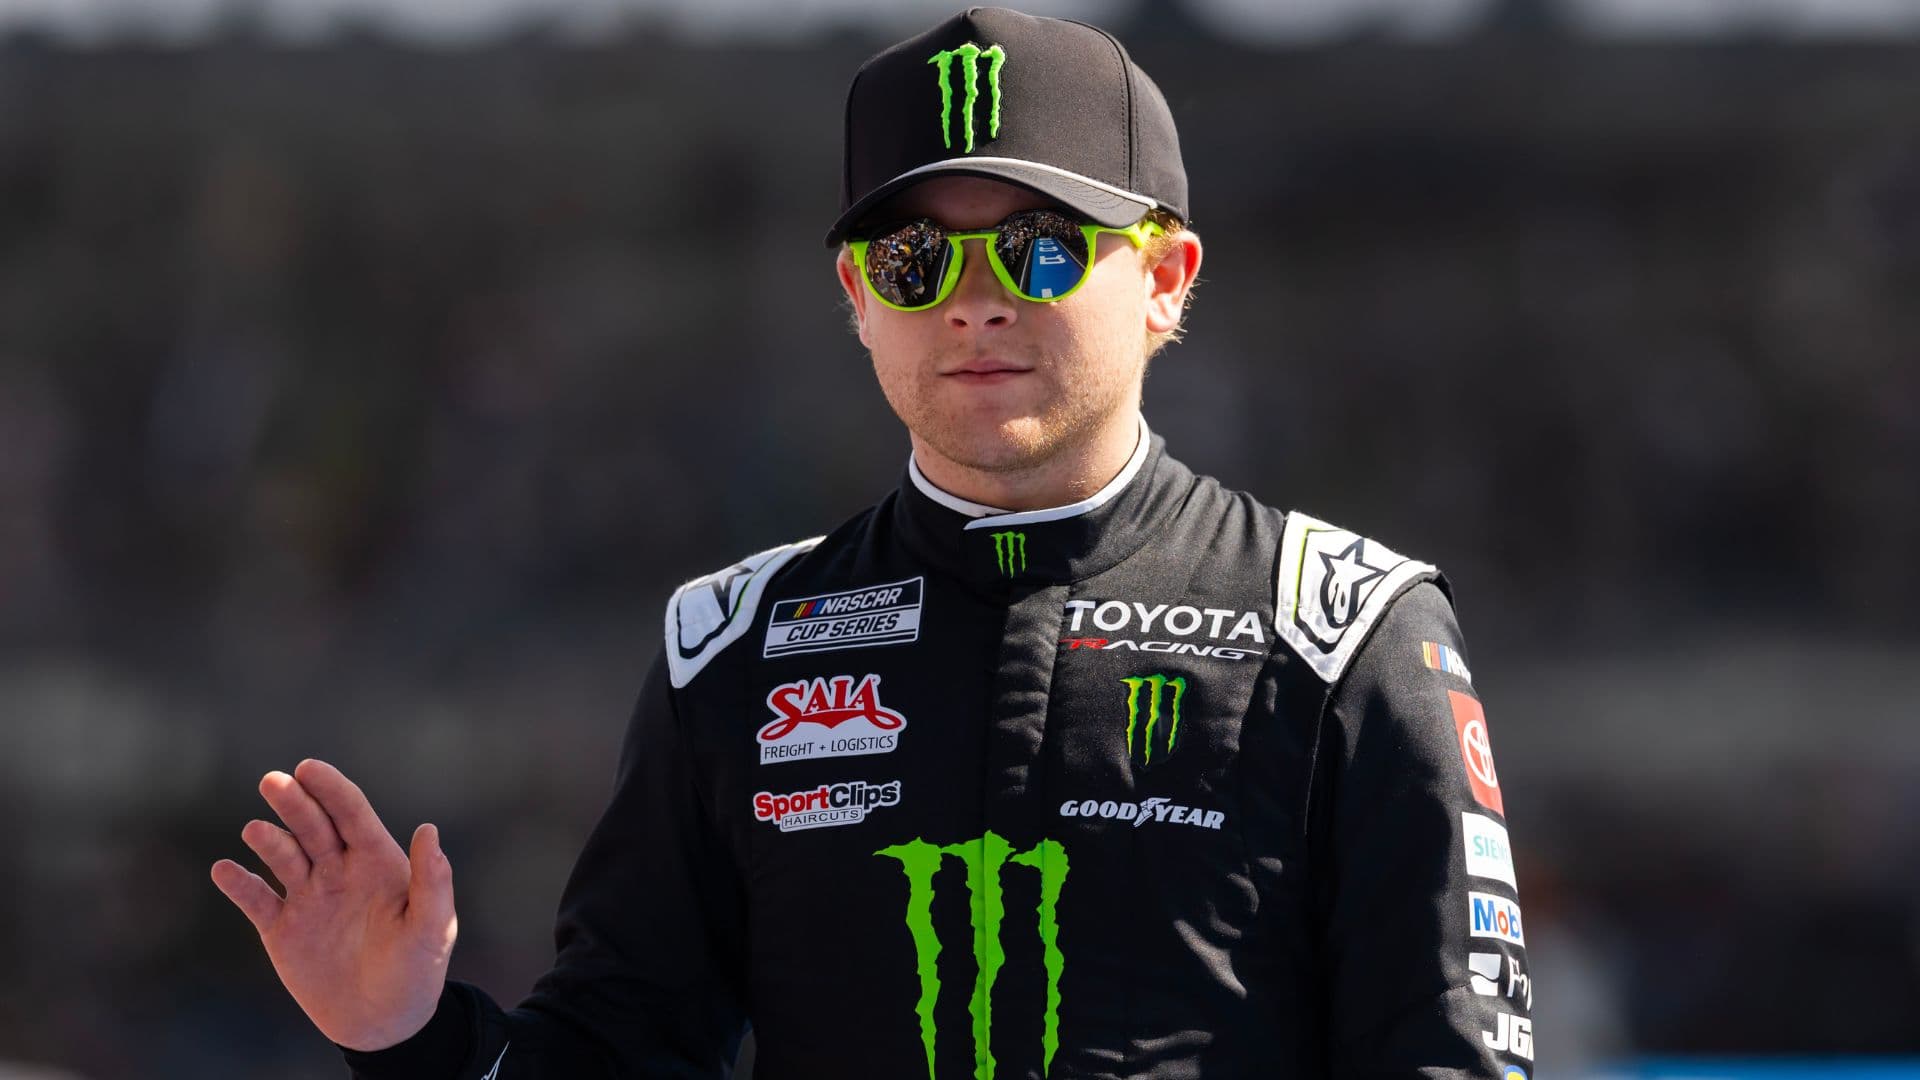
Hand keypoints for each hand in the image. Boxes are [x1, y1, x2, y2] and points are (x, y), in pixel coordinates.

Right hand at [211, 758, 456, 1051]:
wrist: (382, 1022)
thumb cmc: (417, 971)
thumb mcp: (433, 928)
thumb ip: (432, 882)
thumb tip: (428, 830)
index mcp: (377, 862)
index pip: (352, 814)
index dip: (332, 789)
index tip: (309, 768)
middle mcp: (339, 871)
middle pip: (314, 826)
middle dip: (296, 803)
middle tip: (275, 782)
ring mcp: (308, 897)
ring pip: (283, 855)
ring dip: (270, 839)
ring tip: (257, 831)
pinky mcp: (281, 928)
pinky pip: (256, 899)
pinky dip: (239, 884)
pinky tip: (225, 870)